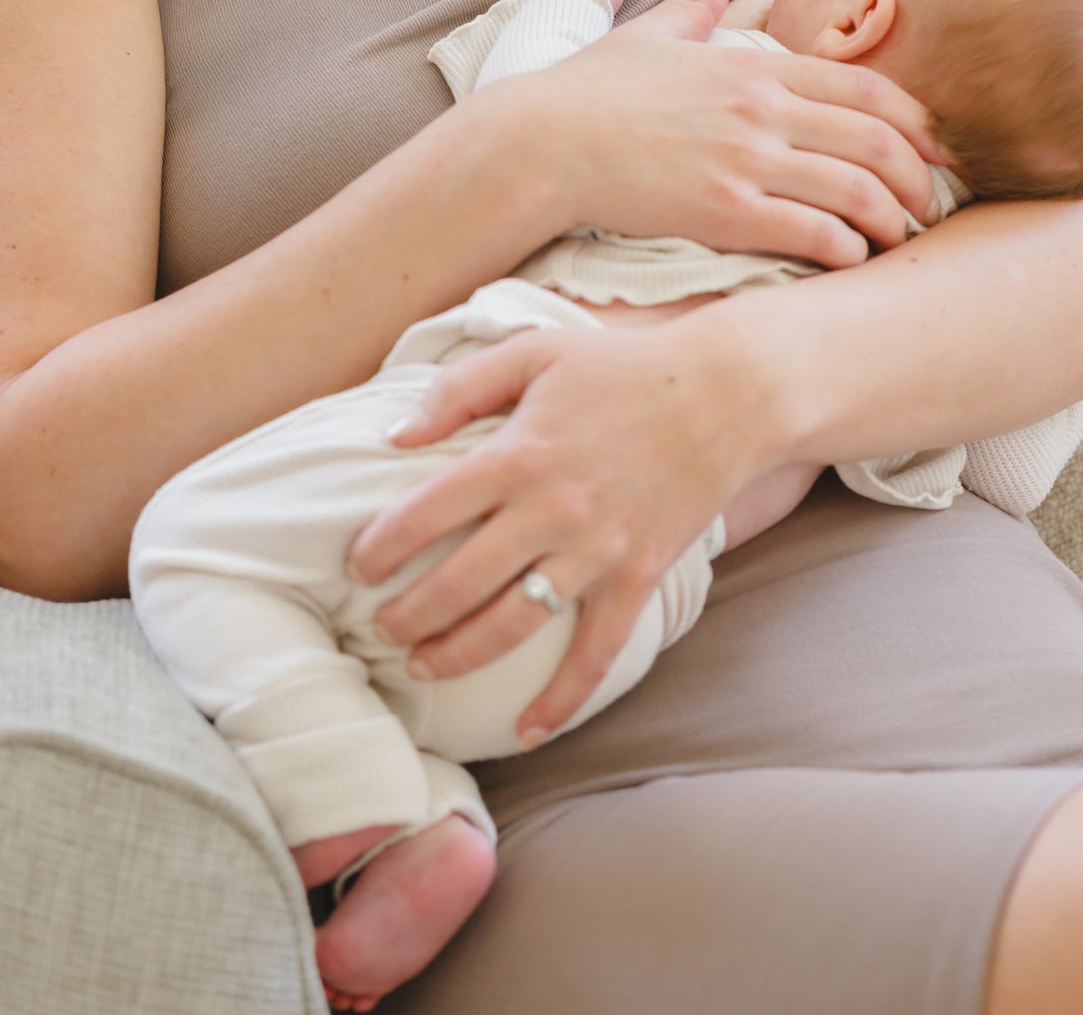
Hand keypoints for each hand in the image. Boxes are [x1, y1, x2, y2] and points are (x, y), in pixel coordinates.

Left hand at [344, 316, 760, 746]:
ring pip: (513, 625)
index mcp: (518, 452)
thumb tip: (395, 435)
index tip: (357, 564)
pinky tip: (526, 730)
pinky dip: (562, 699)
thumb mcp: (534, 352)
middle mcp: (551, 509)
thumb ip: (459, 387)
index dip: (381, 546)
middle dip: (408, 616)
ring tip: (422, 665)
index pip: (426, 512)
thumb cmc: (622, 366)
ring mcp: (597, 550)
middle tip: (382, 627)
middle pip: (459, 582)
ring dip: (458, 655)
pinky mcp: (637, 576)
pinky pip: (596, 652)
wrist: (726, 392)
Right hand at [529, 0, 946, 264]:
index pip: (867, 88)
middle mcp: (761, 110)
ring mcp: (744, 161)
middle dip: (919, 180)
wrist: (538, 143)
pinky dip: (845, 250)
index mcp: (754, 67)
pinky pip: (810, 232)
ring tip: (899, 242)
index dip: (918, 123)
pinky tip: (850, 262)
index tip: (940, 152)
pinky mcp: (721, 212)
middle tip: (932, 208)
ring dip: (891, 221)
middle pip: (878, 141)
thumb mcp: (652, 33)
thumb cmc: (589, 92)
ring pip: (856, 189)